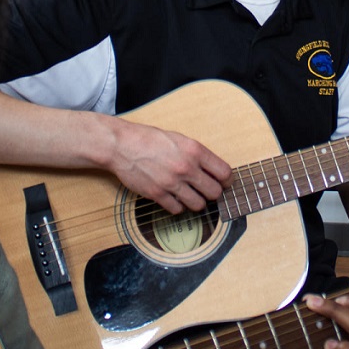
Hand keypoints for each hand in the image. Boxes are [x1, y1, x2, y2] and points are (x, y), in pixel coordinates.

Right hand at [105, 118, 231, 213]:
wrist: (122, 145)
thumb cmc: (149, 139)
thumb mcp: (179, 139)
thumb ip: (197, 154)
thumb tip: (214, 170)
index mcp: (194, 150)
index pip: (224, 173)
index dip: (227, 180)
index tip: (223, 182)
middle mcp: (186, 167)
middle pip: (214, 192)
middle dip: (212, 193)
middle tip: (206, 190)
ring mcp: (172, 183)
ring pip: (198, 204)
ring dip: (196, 201)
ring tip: (190, 195)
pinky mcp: (157, 194)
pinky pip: (177, 209)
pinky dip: (177, 206)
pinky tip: (173, 197)